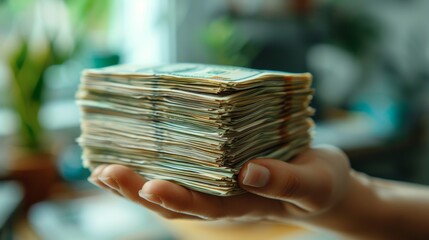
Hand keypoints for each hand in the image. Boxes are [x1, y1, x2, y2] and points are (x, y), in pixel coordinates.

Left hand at [88, 145, 352, 223]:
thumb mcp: (313, 183)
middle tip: (103, 172)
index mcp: (244, 205)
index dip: (176, 198)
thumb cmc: (321, 184)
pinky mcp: (217, 171)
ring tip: (101, 168)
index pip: (204, 207)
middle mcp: (223, 199)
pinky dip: (155, 163)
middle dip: (137, 191)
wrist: (322, 183)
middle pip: (174, 202)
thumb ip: (284, 181)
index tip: (148, 185)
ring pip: (171, 190)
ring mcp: (218, 187)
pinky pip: (182, 171)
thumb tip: (249, 171)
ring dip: (136, 181)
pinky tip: (135, 151)